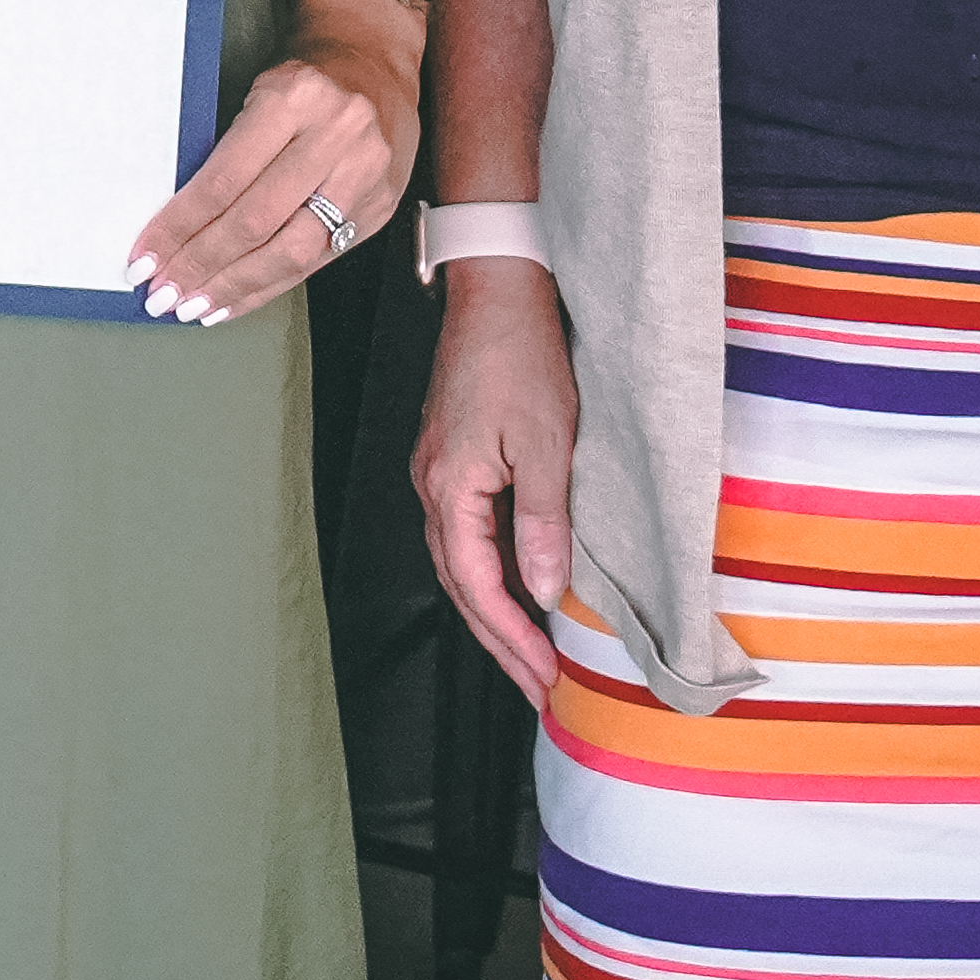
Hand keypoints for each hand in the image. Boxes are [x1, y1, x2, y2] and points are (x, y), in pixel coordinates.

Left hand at [129, 35, 413, 325]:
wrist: (374, 63)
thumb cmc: (303, 79)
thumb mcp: (259, 94)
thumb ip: (228, 154)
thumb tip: (175, 226)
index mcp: (292, 100)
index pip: (224, 180)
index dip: (179, 227)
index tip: (146, 257)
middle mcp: (334, 137)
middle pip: (256, 222)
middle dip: (202, 265)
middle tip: (163, 293)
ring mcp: (364, 175)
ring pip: (290, 251)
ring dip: (235, 287)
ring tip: (195, 306)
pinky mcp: (379, 205)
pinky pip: (317, 259)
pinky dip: (271, 285)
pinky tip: (237, 299)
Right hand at [414, 263, 580, 704]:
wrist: (497, 289)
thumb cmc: (521, 356)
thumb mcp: (547, 442)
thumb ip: (543, 521)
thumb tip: (546, 592)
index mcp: (449, 487)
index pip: (477, 586)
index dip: (512, 637)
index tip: (545, 678)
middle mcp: (432, 486)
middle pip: (460, 586)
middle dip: (499, 642)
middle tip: (538, 689)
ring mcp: (438, 472)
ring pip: (460, 564)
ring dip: (494, 613)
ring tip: (531, 655)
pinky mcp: (452, 458)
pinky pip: (467, 536)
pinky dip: (491, 575)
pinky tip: (520, 589)